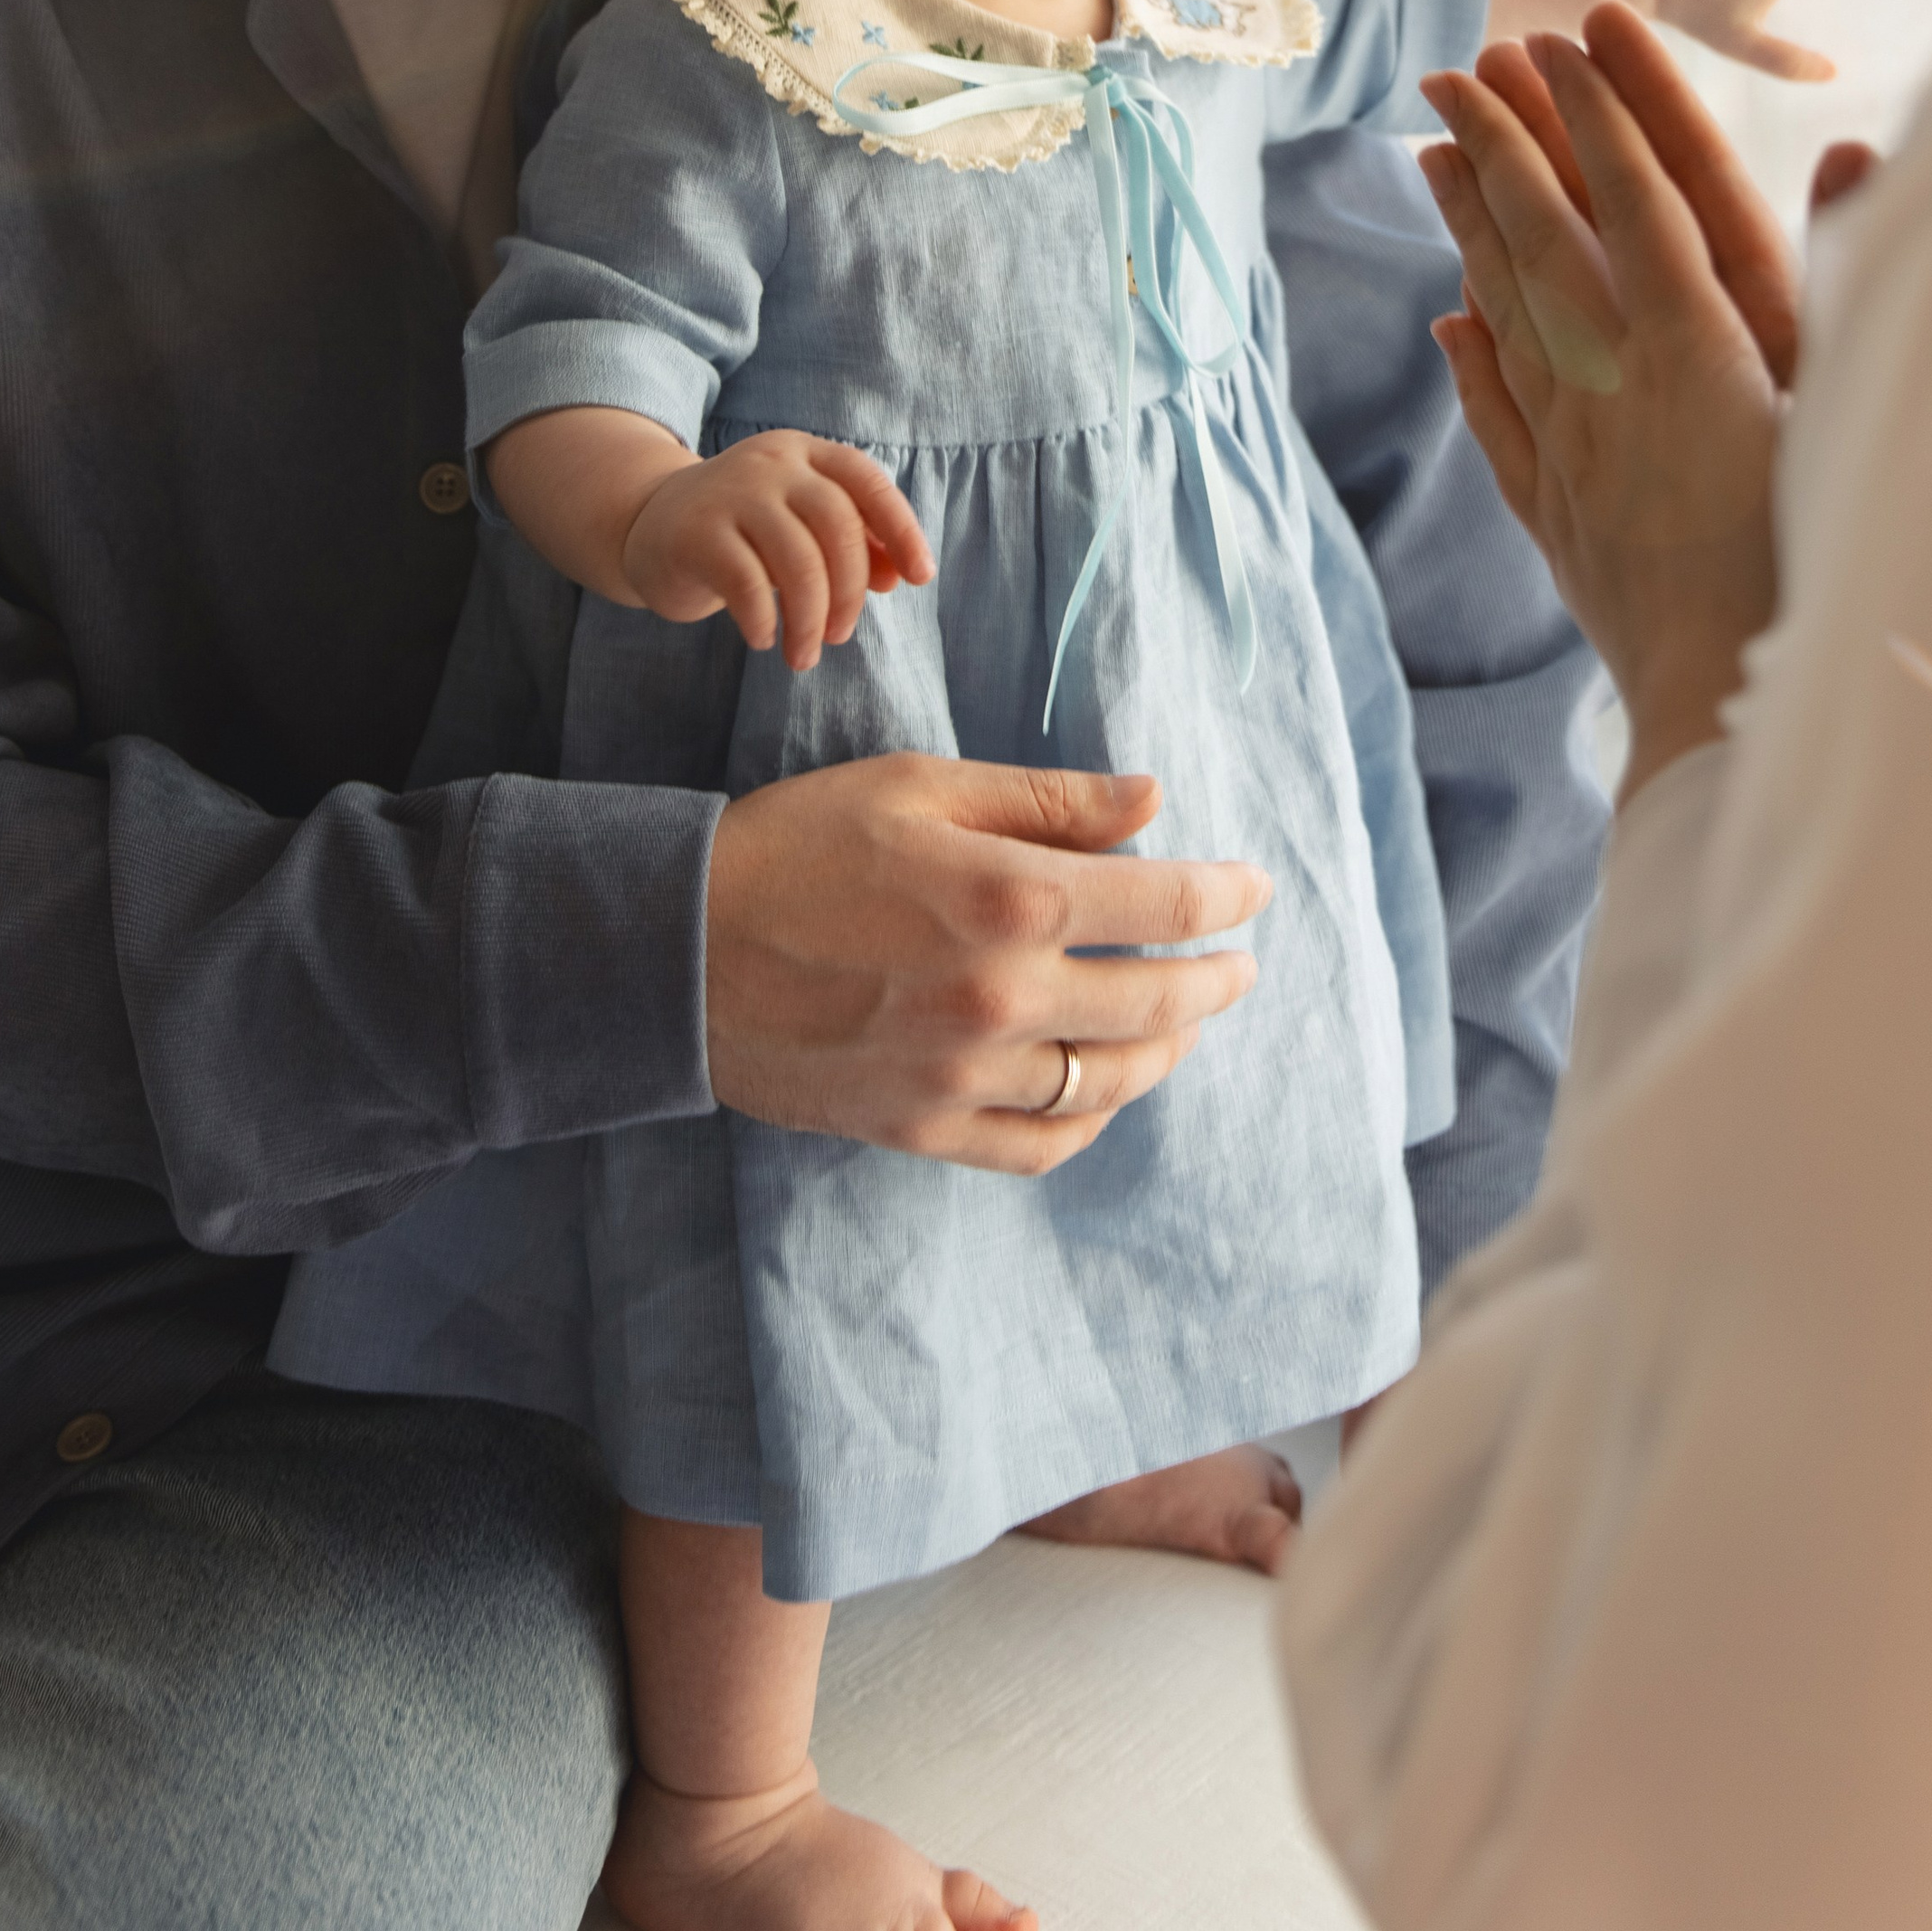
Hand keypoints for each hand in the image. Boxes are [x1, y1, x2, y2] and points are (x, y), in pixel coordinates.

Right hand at [621, 429, 933, 667]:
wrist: (647, 524)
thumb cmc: (743, 532)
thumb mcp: (799, 529)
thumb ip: (851, 544)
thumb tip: (899, 574)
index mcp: (805, 454)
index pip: (867, 482)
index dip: (901, 529)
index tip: (920, 578)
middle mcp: (771, 464)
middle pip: (837, 524)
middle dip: (849, 590)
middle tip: (839, 636)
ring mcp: (730, 494)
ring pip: (796, 559)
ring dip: (809, 619)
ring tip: (804, 655)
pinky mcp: (695, 533)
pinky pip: (747, 583)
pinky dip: (764, 620)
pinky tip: (763, 638)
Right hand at [702, 754, 1270, 1173]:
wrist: (677, 947)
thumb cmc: (797, 844)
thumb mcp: (921, 787)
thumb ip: (1046, 801)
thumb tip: (1151, 799)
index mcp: (1009, 898)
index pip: (1161, 901)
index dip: (1223, 895)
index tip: (1254, 889)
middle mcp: (1002, 996)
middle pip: (1154, 999)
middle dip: (1213, 978)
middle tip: (1238, 964)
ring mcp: (965, 1075)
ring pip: (1109, 1080)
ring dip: (1166, 1049)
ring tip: (1184, 1021)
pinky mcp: (924, 1128)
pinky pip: (1042, 1144)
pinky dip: (1091, 1119)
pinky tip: (1104, 1087)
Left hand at [1418, 10, 1784, 797]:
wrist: (1737, 713)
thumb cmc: (1828, 560)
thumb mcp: (1856, 407)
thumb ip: (1848, 277)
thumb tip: (1852, 154)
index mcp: (1700, 345)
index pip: (1638, 196)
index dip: (1598, 110)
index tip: (1562, 38)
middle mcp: (1621, 383)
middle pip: (1548, 237)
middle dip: (1504, 142)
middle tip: (1458, 62)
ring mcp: (1577, 449)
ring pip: (1506, 311)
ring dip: (1470, 226)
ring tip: (1432, 152)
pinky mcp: (1558, 517)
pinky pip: (1500, 415)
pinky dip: (1473, 359)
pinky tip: (1450, 323)